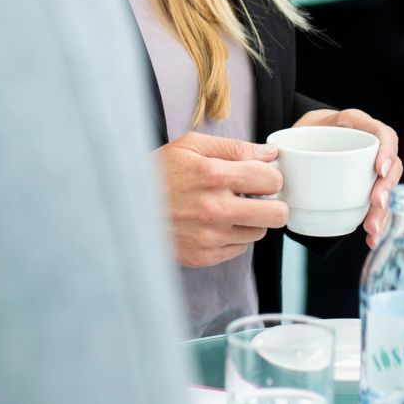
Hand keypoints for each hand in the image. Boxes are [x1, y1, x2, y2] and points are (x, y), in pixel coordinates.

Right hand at [154, 132, 287, 267]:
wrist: (126, 208)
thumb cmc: (160, 172)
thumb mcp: (192, 146)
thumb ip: (234, 147)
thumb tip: (271, 154)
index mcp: (214, 175)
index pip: (271, 180)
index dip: (271, 176)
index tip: (261, 176)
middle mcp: (215, 209)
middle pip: (276, 214)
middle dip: (273, 202)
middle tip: (258, 196)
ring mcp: (210, 237)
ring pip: (259, 232)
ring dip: (251, 220)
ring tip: (229, 207)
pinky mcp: (204, 256)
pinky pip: (239, 248)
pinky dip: (234, 235)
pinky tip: (215, 223)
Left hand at [293, 107, 402, 247]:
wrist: (300, 142)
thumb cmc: (299, 134)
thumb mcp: (294, 132)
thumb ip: (284, 144)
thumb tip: (272, 158)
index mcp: (354, 126)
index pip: (382, 133)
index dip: (386, 150)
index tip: (379, 169)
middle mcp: (367, 147)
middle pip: (391, 165)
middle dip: (386, 186)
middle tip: (376, 203)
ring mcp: (369, 170)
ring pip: (386, 189)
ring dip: (382, 211)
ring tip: (371, 229)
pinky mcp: (365, 189)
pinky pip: (377, 206)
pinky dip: (376, 223)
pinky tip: (370, 239)